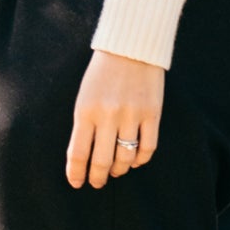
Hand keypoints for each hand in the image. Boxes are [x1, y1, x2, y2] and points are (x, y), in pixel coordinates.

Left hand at [66, 48, 163, 187]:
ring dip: (119, 169)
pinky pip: (148, 148)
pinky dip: (140, 160)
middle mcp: (108, 116)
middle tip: (97, 182)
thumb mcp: (84, 96)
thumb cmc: (102, 73)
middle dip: (98, 177)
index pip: (78, 153)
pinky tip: (135, 161)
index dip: (77, 173)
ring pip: (125, 158)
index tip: (77, 183)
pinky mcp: (152, 113)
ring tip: (116, 171)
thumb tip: (85, 156)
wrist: (131, 47)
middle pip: (102, 161)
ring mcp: (132, 115)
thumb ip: (84, 124)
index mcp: (85, 111)